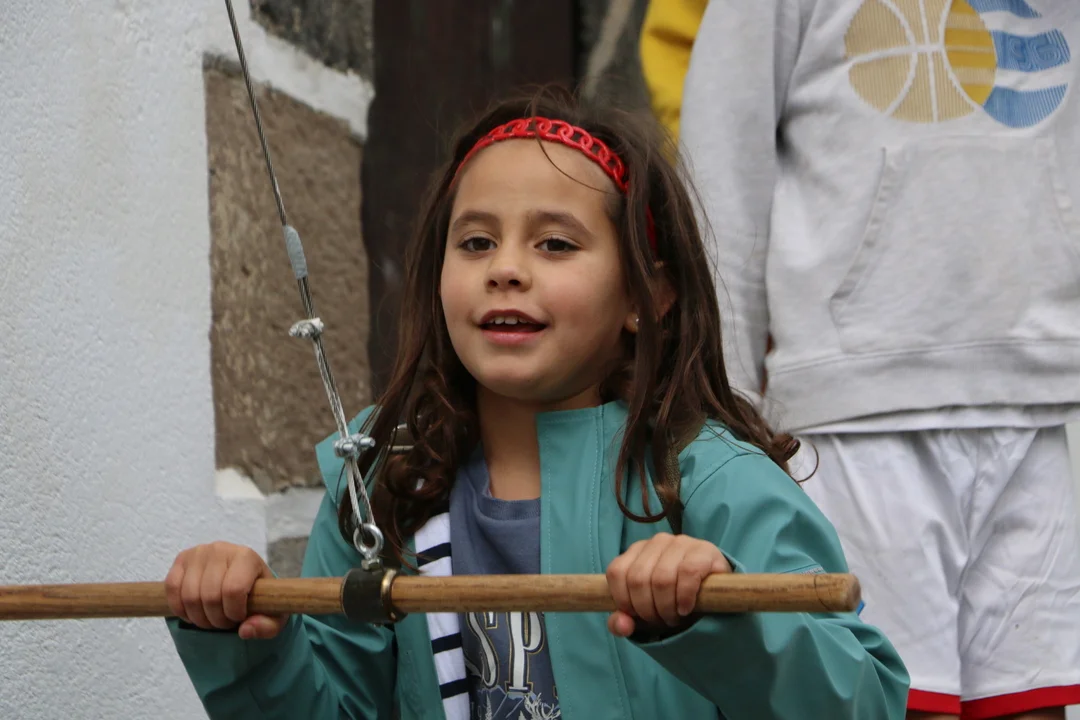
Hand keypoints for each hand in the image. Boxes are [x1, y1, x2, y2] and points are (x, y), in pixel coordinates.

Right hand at [164, 542, 285, 639]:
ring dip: (199, 617)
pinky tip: (193, 612)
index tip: (239, 617)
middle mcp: (221, 549)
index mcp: (247, 556)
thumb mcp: (274, 614)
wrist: (242, 579)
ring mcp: (199, 552)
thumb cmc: (259, 597)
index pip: (234, 590)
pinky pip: (172, 589)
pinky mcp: (182, 559)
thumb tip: (244, 630)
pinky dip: (180, 608)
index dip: (234, 612)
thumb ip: (267, 625)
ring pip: (189, 596)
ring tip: (211, 618)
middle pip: (210, 596)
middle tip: (224, 622)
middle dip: (216, 619)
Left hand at [605, 533, 730, 637]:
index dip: (624, 600)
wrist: (713, 593)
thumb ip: (623, 621)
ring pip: (662, 579)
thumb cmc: (671, 600)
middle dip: (648, 609)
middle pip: (638, 579)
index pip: (617, 572)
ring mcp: (681, 543)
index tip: (638, 616)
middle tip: (661, 619)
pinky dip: (684, 597)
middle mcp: (657, 542)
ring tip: (674, 616)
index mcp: (637, 551)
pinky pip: (688, 574)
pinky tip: (686, 608)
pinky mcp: (703, 551)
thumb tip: (622, 626)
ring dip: (667, 607)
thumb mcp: (644, 613)